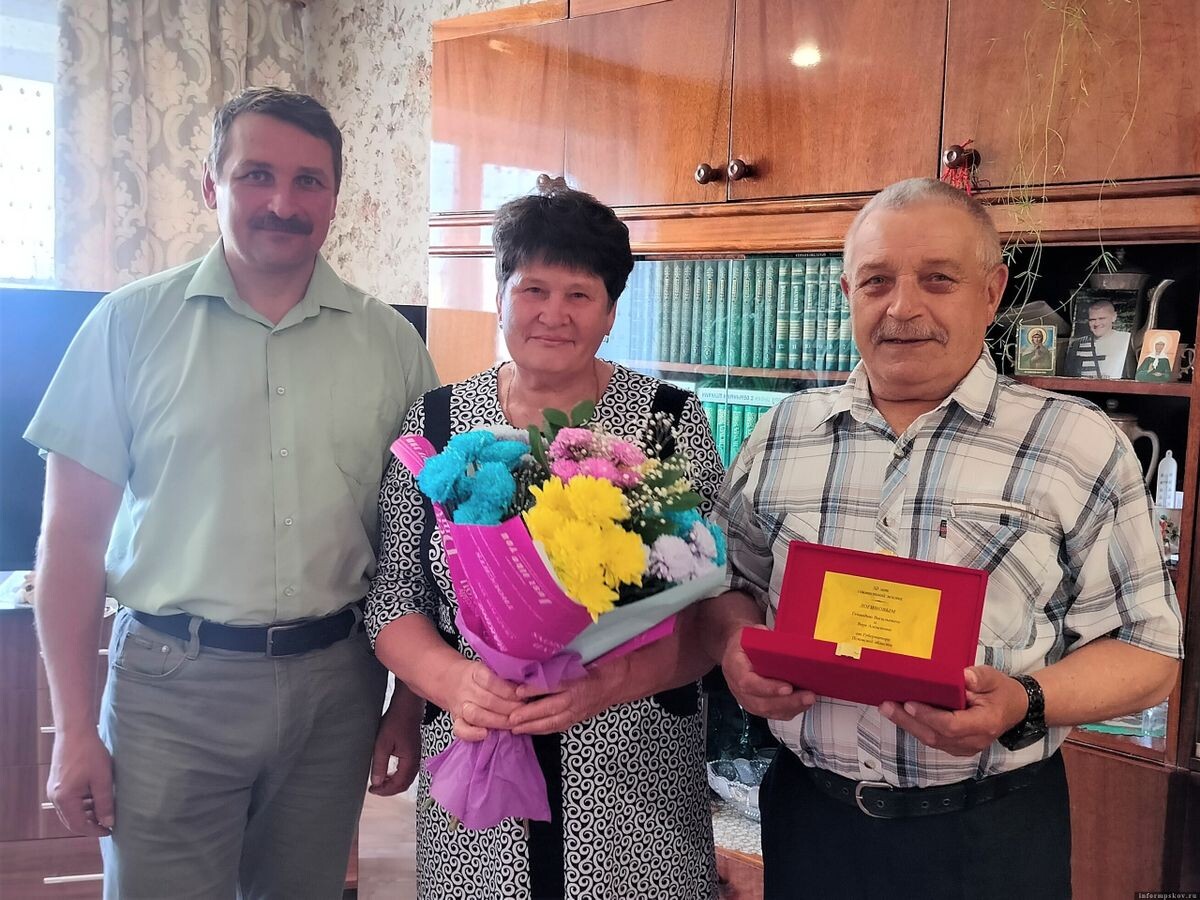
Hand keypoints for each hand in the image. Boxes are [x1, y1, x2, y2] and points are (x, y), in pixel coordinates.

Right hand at [46, 729, 113, 835]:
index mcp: (65, 799)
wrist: (75, 732)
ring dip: (86, 813)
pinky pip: (68, 800)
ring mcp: (54, 789)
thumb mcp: (102, 779)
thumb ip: (105, 803)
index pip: (78, 825)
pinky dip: (82, 803)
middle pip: (72, 820)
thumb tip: (108, 822)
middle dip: (90, 824)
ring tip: (105, 809)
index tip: (109, 830)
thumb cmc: (89, 753)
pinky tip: (96, 797)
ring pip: (70, 810)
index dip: (95, 830)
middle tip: (108, 823)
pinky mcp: (57, 782)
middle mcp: (55, 797)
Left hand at [369, 704, 420, 795]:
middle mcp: (416, 761)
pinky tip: (389, 772)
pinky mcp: (414, 752)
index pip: (399, 785)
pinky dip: (398, 776)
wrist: (407, 707)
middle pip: (405, 784)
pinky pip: (408, 770)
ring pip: (407, 778)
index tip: (372, 790)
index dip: (385, 791)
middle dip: (390, 789)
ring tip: (380, 781)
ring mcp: (416, 756)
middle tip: (376, 788)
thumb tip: (377, 781)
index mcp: (410, 761)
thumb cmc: (396, 721)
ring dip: (394, 783)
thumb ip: (380, 765)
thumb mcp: (382, 744)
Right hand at [444, 659, 522, 741]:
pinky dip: (472, 734)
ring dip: (497, 721)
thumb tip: (528, 684)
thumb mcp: (489, 667)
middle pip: (487, 700)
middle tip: (524, 711)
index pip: (491, 681)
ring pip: (476, 715)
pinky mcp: (456, 720)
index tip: (523, 695)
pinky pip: (460, 729)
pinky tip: (486, 734)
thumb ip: (505, 676)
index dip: (508, 690)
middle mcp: (466, 689)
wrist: (449, 679)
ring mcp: (460, 706)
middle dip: (509, 708)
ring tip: (513, 723)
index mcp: (475, 672)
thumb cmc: (478, 675)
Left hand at [507, 661, 623, 734]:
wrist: (616, 684)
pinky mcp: (577, 719)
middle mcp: (575, 699)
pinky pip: (558, 727)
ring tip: (515, 729)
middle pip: (550, 708)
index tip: (517, 690)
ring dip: (532, 727)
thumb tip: (531, 668)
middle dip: (529, 715)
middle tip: (510, 719)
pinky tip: (530, 731)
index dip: (534, 689)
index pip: (552, 686)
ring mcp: (577, 712)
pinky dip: (543, 730)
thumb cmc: (595, 668)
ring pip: (553, 722)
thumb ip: (557, 667)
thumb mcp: (577, 663)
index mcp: (575, 682)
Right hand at [722, 625, 814, 719]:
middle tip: (807, 696)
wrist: (736, 652)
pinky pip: (773, 713)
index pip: (748, 683)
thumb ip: (763, 637)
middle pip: (761, 702)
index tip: (788, 688)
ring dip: (792, 708)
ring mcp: (747, 699)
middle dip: (787, 702)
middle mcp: (738, 687)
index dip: (768, 688)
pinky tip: (803, 703)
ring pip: (768, 711)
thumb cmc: (743, 643)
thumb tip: (781, 642)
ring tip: (809, 699)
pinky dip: (790, 710)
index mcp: (734, 667)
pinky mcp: (756, 705)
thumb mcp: (749, 634)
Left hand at [879, 665, 1028, 756]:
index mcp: (984, 723)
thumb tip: (963, 676)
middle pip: (936, 736)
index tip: (909, 703)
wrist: (1014, 708)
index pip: (952, 725)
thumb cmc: (1002, 691)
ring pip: (932, 740)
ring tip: (887, 708)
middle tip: (886, 706)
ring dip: (908, 725)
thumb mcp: (994, 678)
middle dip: (908, 721)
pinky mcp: (958, 747)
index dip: (929, 716)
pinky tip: (901, 715)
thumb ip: (979, 678)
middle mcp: (974, 740)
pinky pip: (934, 740)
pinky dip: (917, 728)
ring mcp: (965, 747)